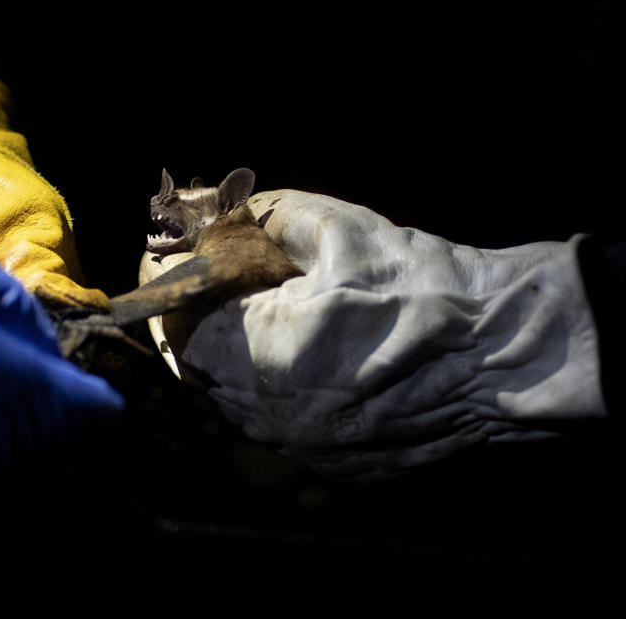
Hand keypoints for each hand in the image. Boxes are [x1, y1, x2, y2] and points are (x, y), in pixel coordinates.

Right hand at [0, 237, 122, 590]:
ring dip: (14, 516)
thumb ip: (13, 309)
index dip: (88, 411)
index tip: (69, 412)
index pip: (103, 422)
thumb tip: (43, 349)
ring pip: (25, 539)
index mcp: (23, 394)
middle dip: (58, 467)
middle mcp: (3, 466)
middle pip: (73, 488)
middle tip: (22, 452)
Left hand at [142, 190, 604, 479]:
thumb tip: (212, 212)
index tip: (178, 271)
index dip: (175, 295)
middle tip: (211, 296)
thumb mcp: (336, 229)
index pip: (183, 327)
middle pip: (202, 372)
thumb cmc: (422, 284)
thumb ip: (260, 219)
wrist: (506, 353)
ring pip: (236, 409)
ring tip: (252, 330)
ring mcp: (308, 449)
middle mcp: (278, 414)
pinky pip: (280, 435)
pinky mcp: (338, 469)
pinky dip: (273, 402)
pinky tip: (298, 370)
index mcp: (268, 354)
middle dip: (198, 331)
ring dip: (231, 370)